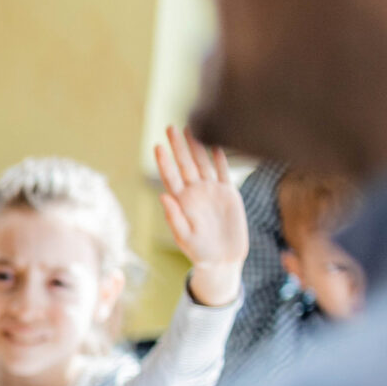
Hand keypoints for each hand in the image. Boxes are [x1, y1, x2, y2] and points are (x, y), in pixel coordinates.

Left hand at [154, 126, 247, 306]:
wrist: (222, 258)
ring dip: (197, 147)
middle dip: (178, 146)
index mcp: (181, 201)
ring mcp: (211, 191)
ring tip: (191, 129)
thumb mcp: (184, 236)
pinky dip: (220, 158)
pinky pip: (223, 172)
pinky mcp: (228, 194)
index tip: (158, 145)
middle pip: (185, 164)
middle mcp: (195, 192)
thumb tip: (163, 197)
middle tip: (171, 127)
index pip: (170, 177)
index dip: (164, 161)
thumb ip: (174, 217)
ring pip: (203, 164)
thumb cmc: (199, 251)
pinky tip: (216, 144)